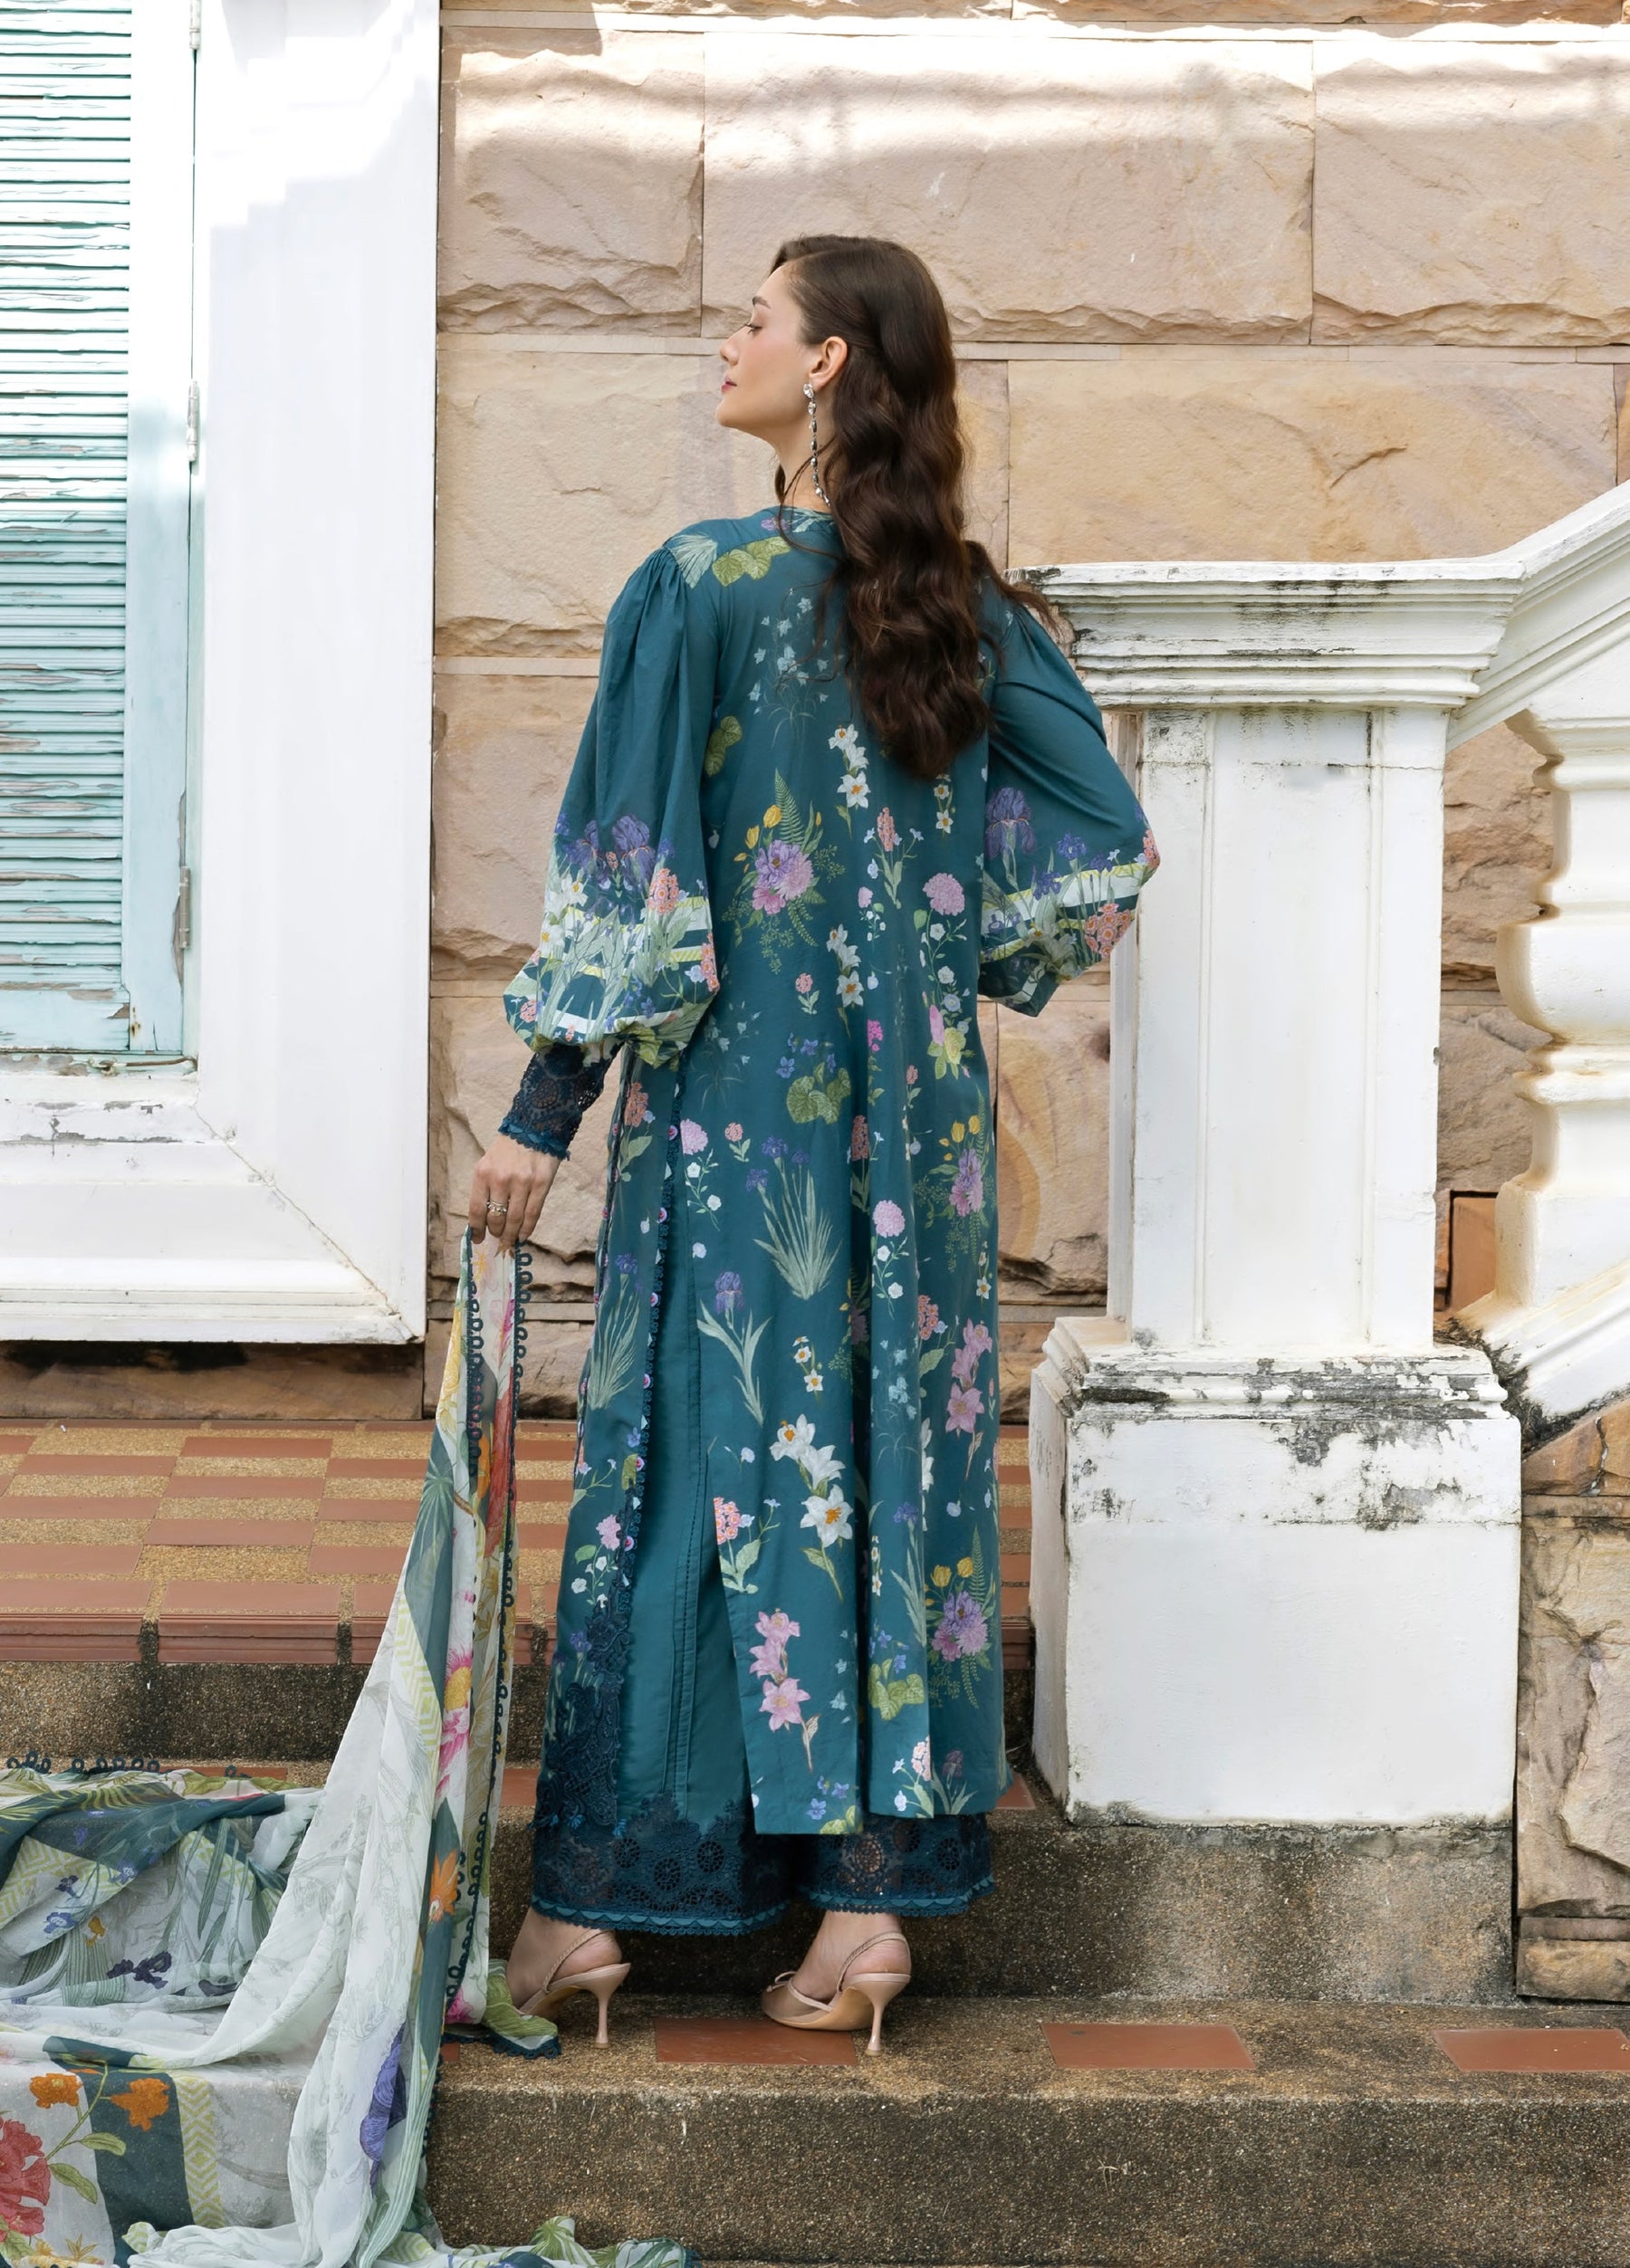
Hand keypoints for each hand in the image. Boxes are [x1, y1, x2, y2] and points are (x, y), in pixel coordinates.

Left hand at [467, 1133, 560, 1249]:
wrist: (534, 1128)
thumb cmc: (508, 1149)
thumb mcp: (488, 1163)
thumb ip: (485, 1188)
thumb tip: (484, 1219)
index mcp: (483, 1173)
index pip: (476, 1209)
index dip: (477, 1229)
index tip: (478, 1239)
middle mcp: (501, 1179)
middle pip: (495, 1218)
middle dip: (496, 1233)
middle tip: (498, 1238)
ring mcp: (522, 1182)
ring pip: (514, 1219)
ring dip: (511, 1235)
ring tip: (510, 1241)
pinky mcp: (541, 1184)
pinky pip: (532, 1213)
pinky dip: (527, 1229)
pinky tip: (523, 1236)